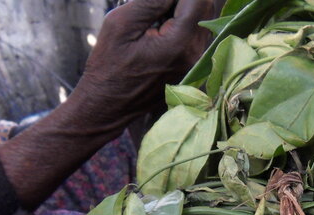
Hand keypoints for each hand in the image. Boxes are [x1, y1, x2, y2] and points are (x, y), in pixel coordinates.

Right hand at [67, 0, 214, 133]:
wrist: (109, 105)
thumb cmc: (109, 66)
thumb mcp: (122, 24)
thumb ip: (152, 1)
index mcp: (180, 44)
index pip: (196, 0)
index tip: (157, 1)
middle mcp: (197, 55)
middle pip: (204, 7)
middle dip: (181, 0)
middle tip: (153, 7)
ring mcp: (198, 64)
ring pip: (203, 19)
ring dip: (181, 9)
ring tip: (154, 20)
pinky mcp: (195, 68)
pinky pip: (197, 34)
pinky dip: (182, 23)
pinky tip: (159, 29)